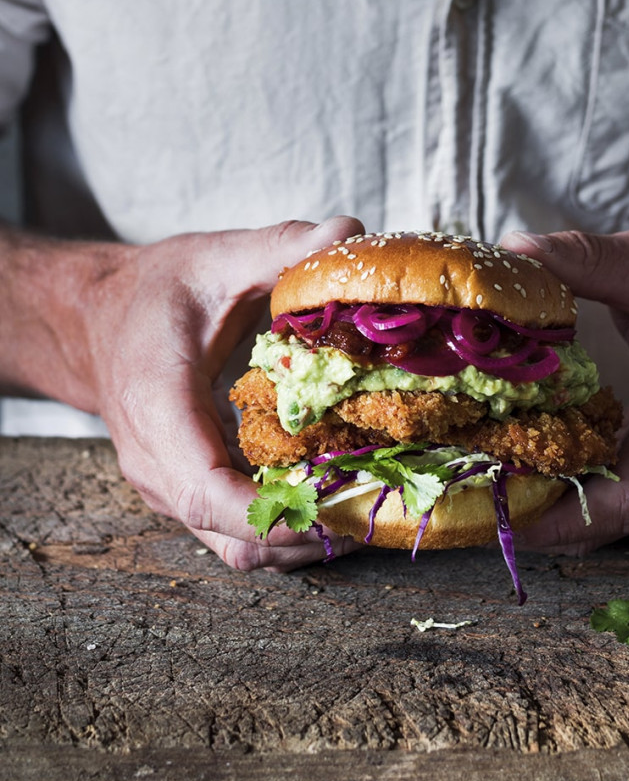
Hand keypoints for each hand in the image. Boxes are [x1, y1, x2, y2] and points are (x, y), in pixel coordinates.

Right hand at [8, 216, 365, 569]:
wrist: (95, 319)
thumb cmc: (153, 291)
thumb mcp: (214, 258)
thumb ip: (280, 247)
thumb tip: (347, 233)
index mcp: (157, 409)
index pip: (207, 491)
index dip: (276, 514)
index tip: (340, 505)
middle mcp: (158, 465)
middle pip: (233, 536)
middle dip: (310, 531)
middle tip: (380, 501)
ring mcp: (170, 486)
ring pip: (239, 547)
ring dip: (305, 536)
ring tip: (369, 502)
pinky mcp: (190, 490)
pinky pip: (239, 529)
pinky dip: (290, 523)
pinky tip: (338, 490)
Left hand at [499, 227, 628, 554]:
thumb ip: (586, 259)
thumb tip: (511, 250)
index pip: (619, 503)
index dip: (551, 518)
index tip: (488, 511)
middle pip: (600, 523)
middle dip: (528, 514)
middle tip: (457, 494)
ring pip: (602, 519)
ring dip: (540, 506)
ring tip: (470, 486)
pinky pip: (608, 500)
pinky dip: (561, 492)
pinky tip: (513, 469)